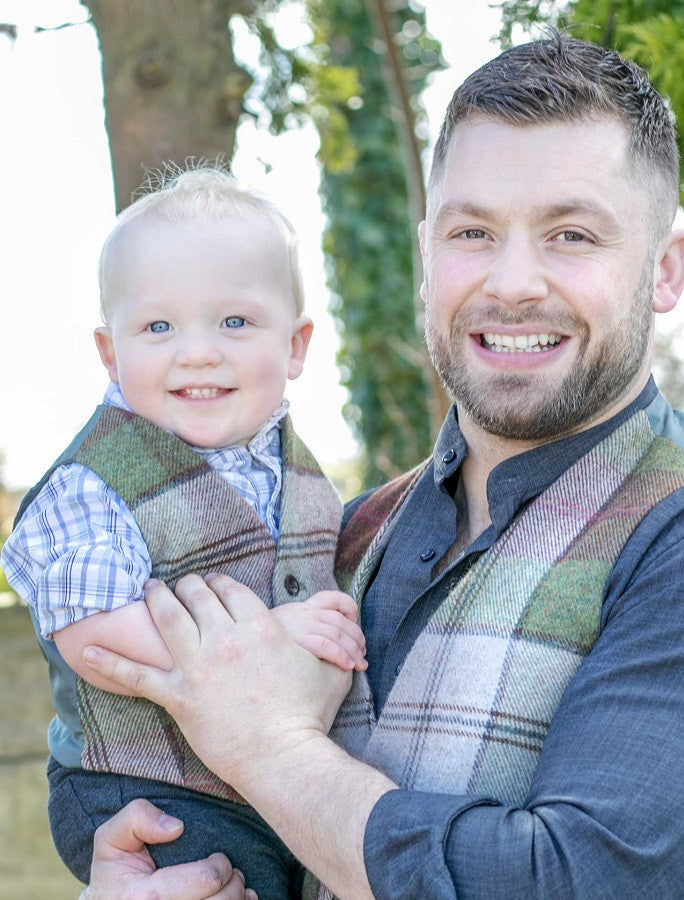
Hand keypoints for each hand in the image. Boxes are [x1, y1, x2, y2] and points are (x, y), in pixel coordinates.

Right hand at [80, 798, 255, 898]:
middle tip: (230, 871)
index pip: (206, 879)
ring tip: (231, 885)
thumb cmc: (114, 872)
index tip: (217, 857)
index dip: (219, 865)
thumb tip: (175, 827)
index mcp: (146, 895)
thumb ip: (137, 818)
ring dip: (237, 897)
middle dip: (233, 881)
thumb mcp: (111, 838)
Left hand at [81, 573, 351, 791]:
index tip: (211, 583)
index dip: (217, 582)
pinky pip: (137, 674)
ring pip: (167, 618)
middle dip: (187, 585)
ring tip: (149, 589)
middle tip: (179, 584)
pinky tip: (87, 650)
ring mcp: (198, 665)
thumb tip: (346, 629)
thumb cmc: (308, 715)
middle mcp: (224, 636)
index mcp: (259, 625)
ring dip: (156, 599)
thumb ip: (330, 641)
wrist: (284, 756)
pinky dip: (111, 662)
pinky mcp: (178, 696)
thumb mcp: (328, 667)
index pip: (229, 589)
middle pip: (196, 595)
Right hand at [271, 591, 366, 670]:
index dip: (350, 609)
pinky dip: (341, 655)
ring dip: (354, 650)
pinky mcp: (296, 641)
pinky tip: (348, 667)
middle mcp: (301, 613)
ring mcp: (298, 626)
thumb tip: (333, 640)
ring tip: (360, 665)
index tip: (355, 626)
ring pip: (337, 633)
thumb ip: (304, 629)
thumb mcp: (282, 633)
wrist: (241, 658)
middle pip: (340, 620)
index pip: (333, 598)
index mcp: (300, 609)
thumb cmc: (264, 652)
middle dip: (357, 637)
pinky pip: (326, 645)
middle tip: (363, 654)